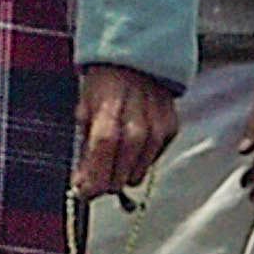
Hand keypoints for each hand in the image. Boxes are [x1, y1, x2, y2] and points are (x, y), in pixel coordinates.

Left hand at [74, 64, 179, 201]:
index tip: (84, 192)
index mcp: (109, 112)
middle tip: (96, 180)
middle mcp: (137, 121)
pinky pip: (154, 159)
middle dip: (106, 181)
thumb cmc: (105, 84)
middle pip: (122, 170)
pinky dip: (140, 162)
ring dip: (123, 174)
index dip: (93, 179)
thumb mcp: (85, 110)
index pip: (102, 153)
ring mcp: (157, 126)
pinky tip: (131, 151)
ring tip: (113, 164)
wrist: (138, 60)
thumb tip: (82, 183)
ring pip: (139, 171)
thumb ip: (84, 149)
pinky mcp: (170, 129)